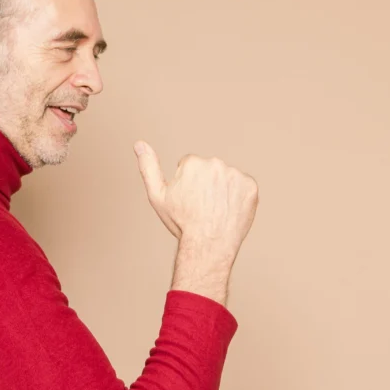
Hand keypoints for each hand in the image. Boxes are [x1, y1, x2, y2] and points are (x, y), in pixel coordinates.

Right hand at [134, 141, 258, 261]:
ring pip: (227, 179)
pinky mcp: (251, 186)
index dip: (188, 186)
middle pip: (210, 171)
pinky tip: (230, 211)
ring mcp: (235, 175)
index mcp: (193, 162)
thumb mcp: (158, 196)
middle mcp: (215, 164)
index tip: (189, 201)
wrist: (208, 246)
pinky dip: (239, 198)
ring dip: (224, 191)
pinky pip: (244, 187)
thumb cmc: (182, 223)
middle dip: (207, 185)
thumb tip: (139, 144)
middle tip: (203, 208)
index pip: (191, 168)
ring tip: (217, 211)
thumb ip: (148, 167)